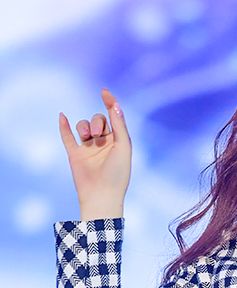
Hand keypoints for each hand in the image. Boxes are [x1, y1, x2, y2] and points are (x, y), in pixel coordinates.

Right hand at [59, 88, 130, 219]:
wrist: (101, 195)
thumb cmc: (117, 173)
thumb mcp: (123, 147)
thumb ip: (119, 125)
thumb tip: (115, 104)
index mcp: (118, 140)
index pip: (113, 116)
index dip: (109, 102)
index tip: (104, 92)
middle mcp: (103, 143)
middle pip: (98, 120)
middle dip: (98, 122)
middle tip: (98, 134)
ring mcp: (88, 148)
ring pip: (84, 126)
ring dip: (85, 126)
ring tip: (88, 137)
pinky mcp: (75, 154)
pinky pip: (67, 137)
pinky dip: (64, 126)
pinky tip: (62, 116)